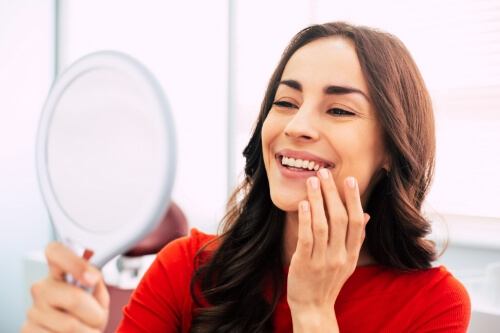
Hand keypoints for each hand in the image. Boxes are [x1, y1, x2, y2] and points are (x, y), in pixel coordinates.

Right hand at [21, 242, 109, 332]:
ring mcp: (32, 310)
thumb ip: (97, 282)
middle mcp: (42, 288)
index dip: (75, 262)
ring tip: (86, 330)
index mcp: (59, 272)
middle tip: (97, 319)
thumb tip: (91, 277)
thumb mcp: (98, 296)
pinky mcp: (27, 330)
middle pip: (75, 299)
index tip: (92, 278)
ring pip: (70, 325)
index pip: (56, 251)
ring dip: (87, 332)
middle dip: (95, 314)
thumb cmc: (88, 315)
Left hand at [287, 169, 369, 329]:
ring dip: (318, 201)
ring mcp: (323, 261)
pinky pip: (307, 238)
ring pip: (323, 225)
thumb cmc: (328, 281)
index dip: (354, 200)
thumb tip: (365, 214)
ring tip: (312, 181)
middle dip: (332, 194)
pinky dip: (306, 219)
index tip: (349, 179)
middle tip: (325, 173)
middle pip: (340, 219)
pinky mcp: (304, 264)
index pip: (356, 222)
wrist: (313, 308)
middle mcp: (340, 256)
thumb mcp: (347, 261)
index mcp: (351, 254)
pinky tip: (303, 204)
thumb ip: (355, 238)